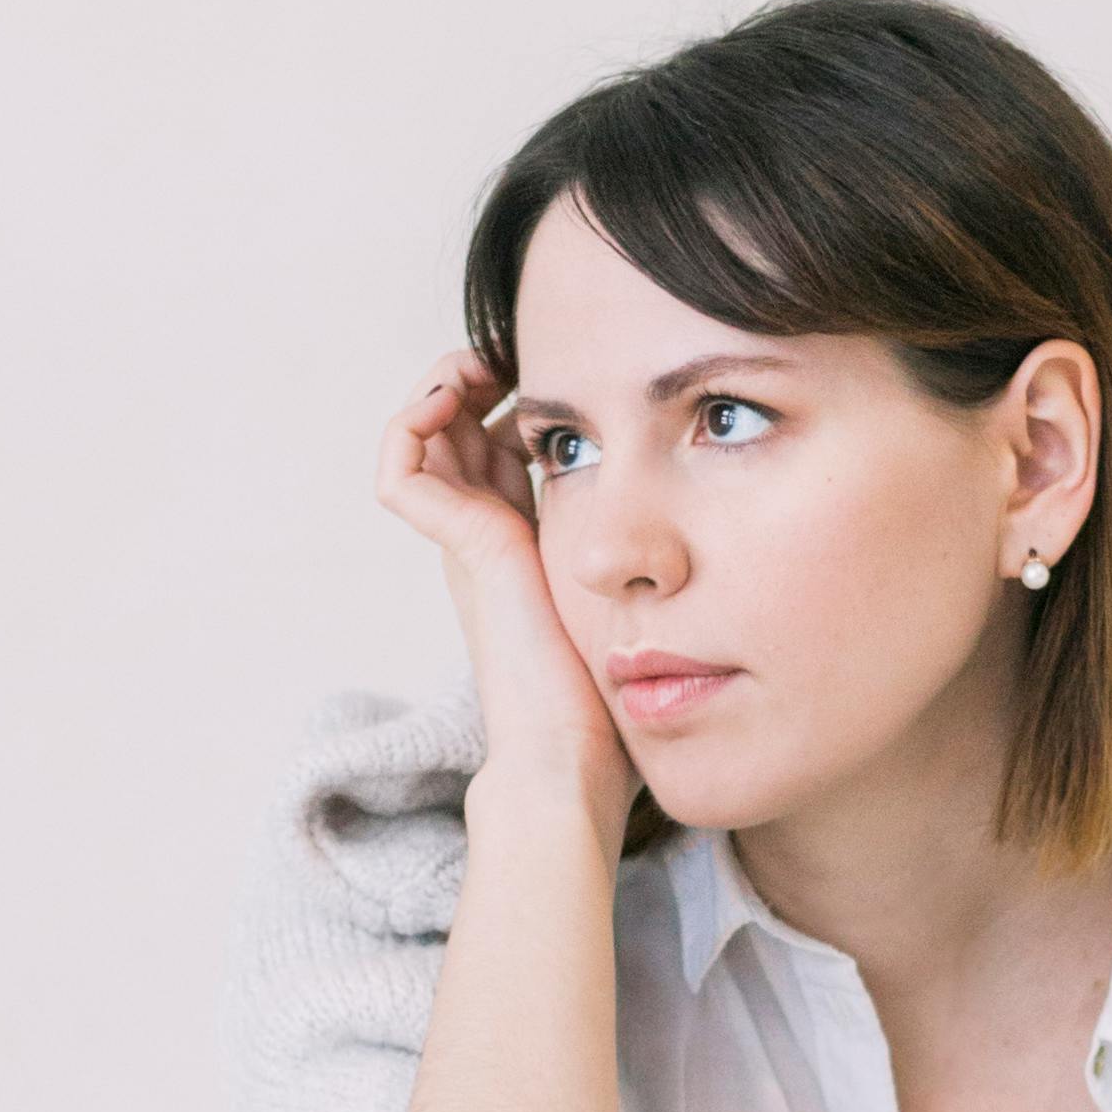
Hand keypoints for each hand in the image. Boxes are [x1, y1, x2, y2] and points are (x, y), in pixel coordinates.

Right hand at [373, 348, 634, 846]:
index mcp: (531, 543)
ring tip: (485, 359)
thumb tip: (711, 503)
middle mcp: (489, 537)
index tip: (569, 372)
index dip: (525, 398)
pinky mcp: (461, 548)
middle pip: (459, 428)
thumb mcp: (648, 599)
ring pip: (420, 436)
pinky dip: (411, 423)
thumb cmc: (617, 699)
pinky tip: (459, 398)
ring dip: (443, 383)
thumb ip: (665, 558)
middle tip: (519, 350)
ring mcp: (466, 543)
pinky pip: (400, 469)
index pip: (505, 446)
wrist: (575, 760)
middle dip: (481, 375)